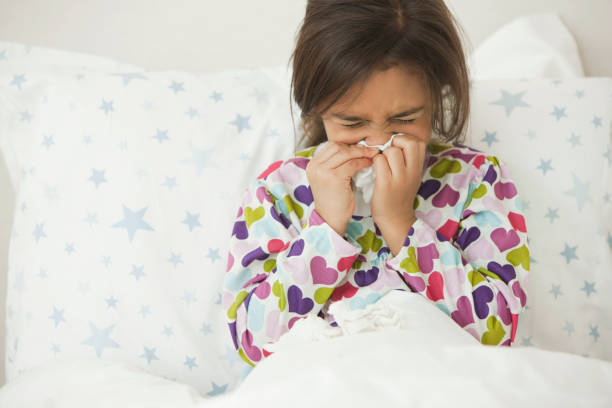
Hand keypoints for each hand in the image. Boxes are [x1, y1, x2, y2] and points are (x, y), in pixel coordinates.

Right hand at [306, 142, 378, 234]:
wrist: (331, 220)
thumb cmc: (334, 201)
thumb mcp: (330, 179)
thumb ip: (336, 164)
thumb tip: (354, 148)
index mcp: (312, 165)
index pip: (331, 145)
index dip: (347, 145)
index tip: (360, 149)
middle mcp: (314, 166)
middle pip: (337, 146)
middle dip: (355, 147)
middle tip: (369, 150)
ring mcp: (322, 171)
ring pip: (345, 152)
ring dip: (361, 153)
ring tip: (372, 155)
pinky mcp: (333, 177)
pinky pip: (352, 163)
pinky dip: (363, 162)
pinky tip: (369, 163)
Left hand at [370, 135, 426, 254]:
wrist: (395, 219)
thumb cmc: (399, 196)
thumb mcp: (411, 177)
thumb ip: (408, 161)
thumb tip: (396, 141)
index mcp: (418, 169)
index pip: (419, 142)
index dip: (406, 140)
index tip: (397, 147)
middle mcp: (412, 172)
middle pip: (408, 142)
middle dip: (395, 142)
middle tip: (388, 152)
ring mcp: (399, 178)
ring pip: (391, 151)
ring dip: (382, 153)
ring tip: (381, 163)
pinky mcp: (385, 184)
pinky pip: (379, 161)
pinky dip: (374, 161)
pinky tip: (374, 170)